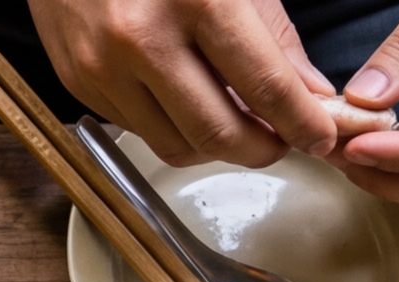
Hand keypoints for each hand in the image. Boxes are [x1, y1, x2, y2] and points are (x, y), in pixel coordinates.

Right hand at [29, 0, 339, 169]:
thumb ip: (273, 36)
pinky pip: (138, 130)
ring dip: (214, 147)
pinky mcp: (79, 84)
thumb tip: (309, 95)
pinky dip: (170, 128)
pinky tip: (184, 101)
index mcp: (199, 1)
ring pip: (176, 146)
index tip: (319, 137)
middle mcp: (145, 40)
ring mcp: (105, 67)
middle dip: (261, 150)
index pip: (265, 85)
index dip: (301, 122)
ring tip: (233, 125)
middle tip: (279, 143)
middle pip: (218, 132)